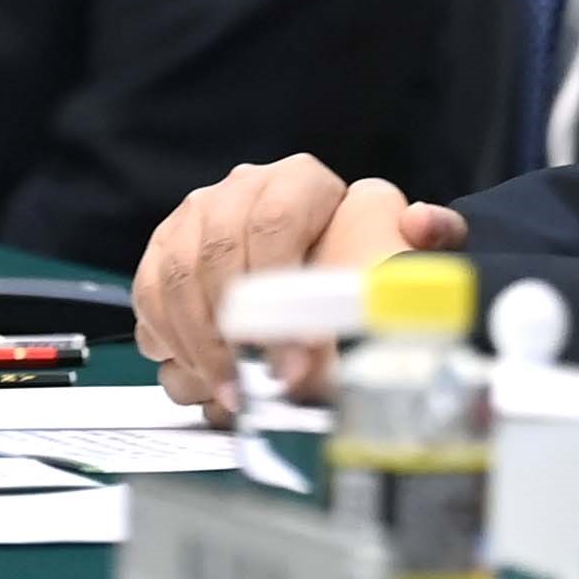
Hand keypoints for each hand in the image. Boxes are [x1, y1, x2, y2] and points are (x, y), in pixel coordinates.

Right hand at [130, 157, 464, 412]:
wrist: (318, 270)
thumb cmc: (359, 264)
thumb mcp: (401, 251)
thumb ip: (428, 237)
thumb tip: (420, 223)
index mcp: (300, 183)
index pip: (276, 221)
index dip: (279, 287)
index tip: (295, 353)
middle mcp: (241, 188)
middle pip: (218, 252)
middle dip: (232, 330)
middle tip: (252, 386)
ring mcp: (196, 216)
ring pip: (176, 275)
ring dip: (197, 344)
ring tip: (228, 395)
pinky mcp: (165, 250)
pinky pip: (150, 293)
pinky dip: (167, 339)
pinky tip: (197, 376)